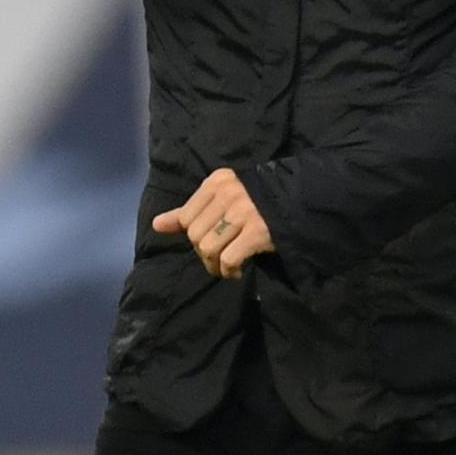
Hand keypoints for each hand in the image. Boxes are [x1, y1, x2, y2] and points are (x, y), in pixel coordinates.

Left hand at [152, 168, 274, 279]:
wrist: (298, 203)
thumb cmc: (255, 202)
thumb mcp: (221, 198)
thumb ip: (189, 211)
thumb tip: (157, 225)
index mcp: (216, 182)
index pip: (186, 216)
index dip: (193, 236)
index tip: (206, 244)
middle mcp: (228, 194)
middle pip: (195, 234)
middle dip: (202, 253)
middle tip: (217, 258)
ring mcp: (244, 212)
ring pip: (208, 248)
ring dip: (214, 266)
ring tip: (224, 268)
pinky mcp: (258, 232)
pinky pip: (228, 259)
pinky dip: (228, 271)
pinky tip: (235, 271)